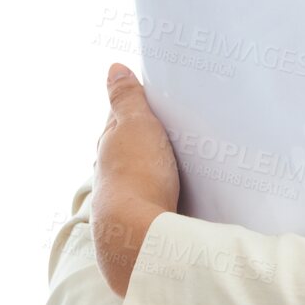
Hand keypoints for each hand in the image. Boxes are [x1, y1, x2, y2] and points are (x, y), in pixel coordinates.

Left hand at [91, 62, 179, 295]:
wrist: (140, 235)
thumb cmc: (136, 175)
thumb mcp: (134, 124)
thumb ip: (127, 97)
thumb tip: (114, 69)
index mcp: (109, 145)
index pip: (124, 118)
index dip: (141, 107)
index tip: (163, 99)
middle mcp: (114, 173)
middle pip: (136, 149)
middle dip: (155, 138)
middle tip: (184, 126)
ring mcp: (131, 198)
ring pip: (150, 174)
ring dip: (166, 167)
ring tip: (195, 159)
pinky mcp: (149, 219)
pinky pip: (165, 197)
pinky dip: (176, 190)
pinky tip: (192, 191)